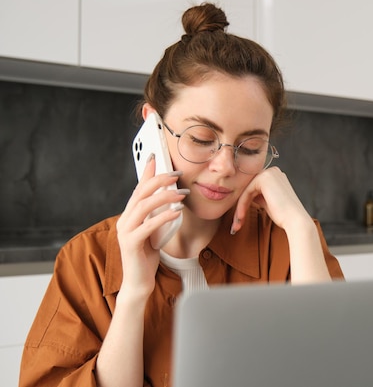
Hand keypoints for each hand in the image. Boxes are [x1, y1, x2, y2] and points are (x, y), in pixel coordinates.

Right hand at [116, 155, 186, 298]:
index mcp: (129, 215)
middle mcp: (125, 220)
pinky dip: (163, 216)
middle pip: (141, 193)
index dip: (147, 172)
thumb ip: (157, 215)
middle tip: (177, 174)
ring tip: (182, 193)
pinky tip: (177, 212)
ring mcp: (126, 231)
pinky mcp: (131, 243)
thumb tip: (170, 198)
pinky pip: (148, 226)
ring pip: (144, 206)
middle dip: (159, 180)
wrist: (139, 282)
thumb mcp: (154, 231)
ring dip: (164, 196)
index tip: (156, 157)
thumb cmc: (147, 256)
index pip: (138, 189)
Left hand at [230, 167, 309, 233]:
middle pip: (249, 188)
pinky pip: (247, 192)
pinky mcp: (264, 178)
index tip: (240, 218)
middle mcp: (273, 171)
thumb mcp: (269, 202)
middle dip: (241, 206)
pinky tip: (241, 217)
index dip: (245, 202)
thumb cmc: (284, 215)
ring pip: (246, 191)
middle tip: (236, 222)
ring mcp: (269, 173)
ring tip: (238, 223)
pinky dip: (242, 206)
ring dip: (240, 208)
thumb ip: (260, 196)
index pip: (254, 188)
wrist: (294, 220)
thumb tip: (248, 196)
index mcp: (276, 176)